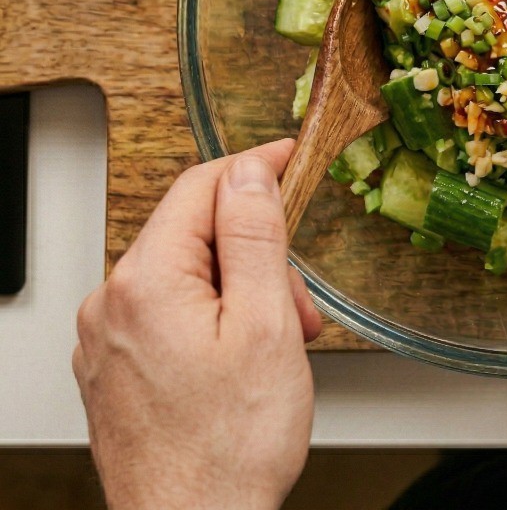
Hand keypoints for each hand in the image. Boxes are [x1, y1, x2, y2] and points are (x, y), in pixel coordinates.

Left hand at [73, 140, 322, 509]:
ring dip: (242, 290)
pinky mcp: (115, 367)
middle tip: (297, 305)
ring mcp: (108, 338)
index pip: (201, 185)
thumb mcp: (265, 325)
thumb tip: (250, 173)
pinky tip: (244, 358)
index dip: (254, 167)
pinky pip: (169, 312)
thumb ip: (256, 236)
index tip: (291, 158)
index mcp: (146, 282)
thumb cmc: (228, 448)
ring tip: (277, 344)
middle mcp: (112, 303)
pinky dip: (215, 317)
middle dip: (258, 253)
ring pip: (188, 274)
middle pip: (196, 233)